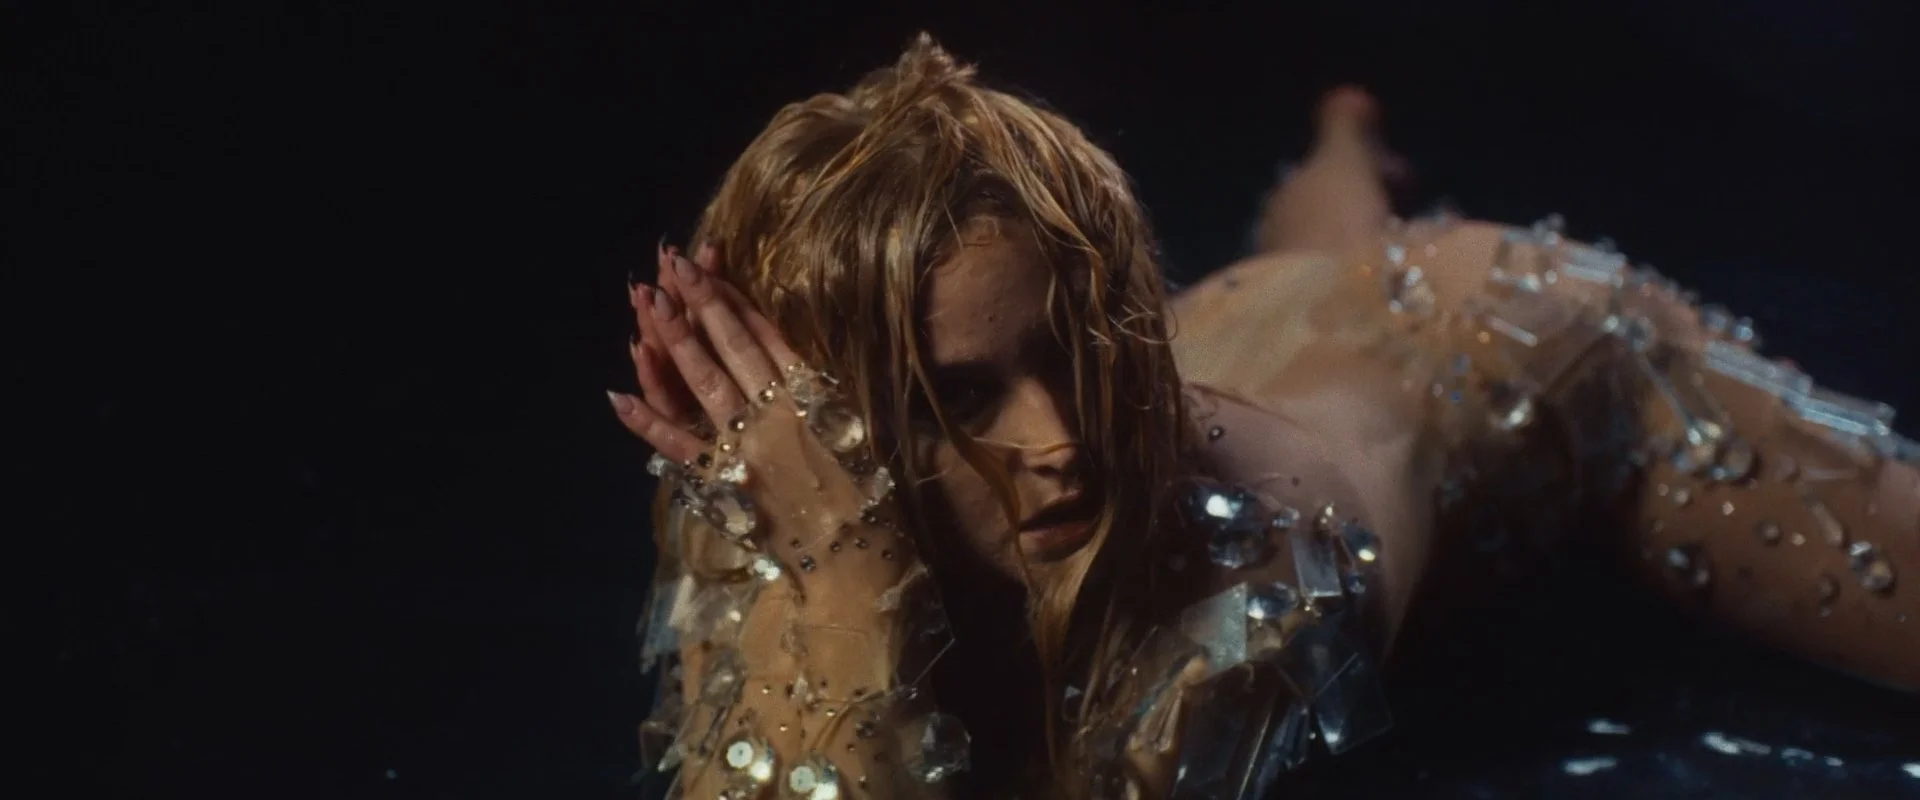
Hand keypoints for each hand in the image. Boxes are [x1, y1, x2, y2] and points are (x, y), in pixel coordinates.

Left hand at [610, 248, 887, 550]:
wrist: (855, 557)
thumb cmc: (864, 493)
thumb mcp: (855, 430)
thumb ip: (823, 393)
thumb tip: (791, 357)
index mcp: (811, 398)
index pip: (766, 336)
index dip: (735, 298)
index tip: (710, 266)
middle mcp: (773, 413)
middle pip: (729, 347)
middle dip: (700, 302)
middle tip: (673, 261)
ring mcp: (742, 446)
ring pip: (701, 382)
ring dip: (673, 340)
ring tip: (650, 302)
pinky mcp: (721, 482)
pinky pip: (676, 445)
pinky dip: (644, 420)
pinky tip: (615, 394)